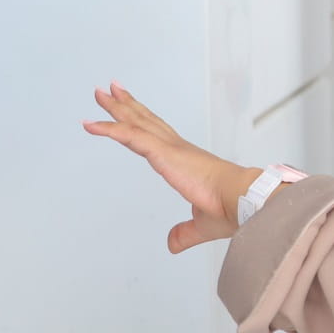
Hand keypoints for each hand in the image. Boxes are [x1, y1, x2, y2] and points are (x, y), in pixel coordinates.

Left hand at [83, 83, 260, 253]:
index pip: (158, 135)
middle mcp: (176, 148)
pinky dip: (109, 128)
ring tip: (100, 94)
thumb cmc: (231, 208)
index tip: (132, 108)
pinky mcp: (164, 153)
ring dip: (116, 108)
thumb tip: (172, 243)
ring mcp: (169, 148)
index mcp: (184, 160)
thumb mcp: (201, 224)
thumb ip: (184, 233)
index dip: (142, 120)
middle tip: (111, 89)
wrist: (243, 200)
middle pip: (145, 120)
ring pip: (135, 123)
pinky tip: (90, 124)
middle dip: (128, 104)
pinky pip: (130, 136)